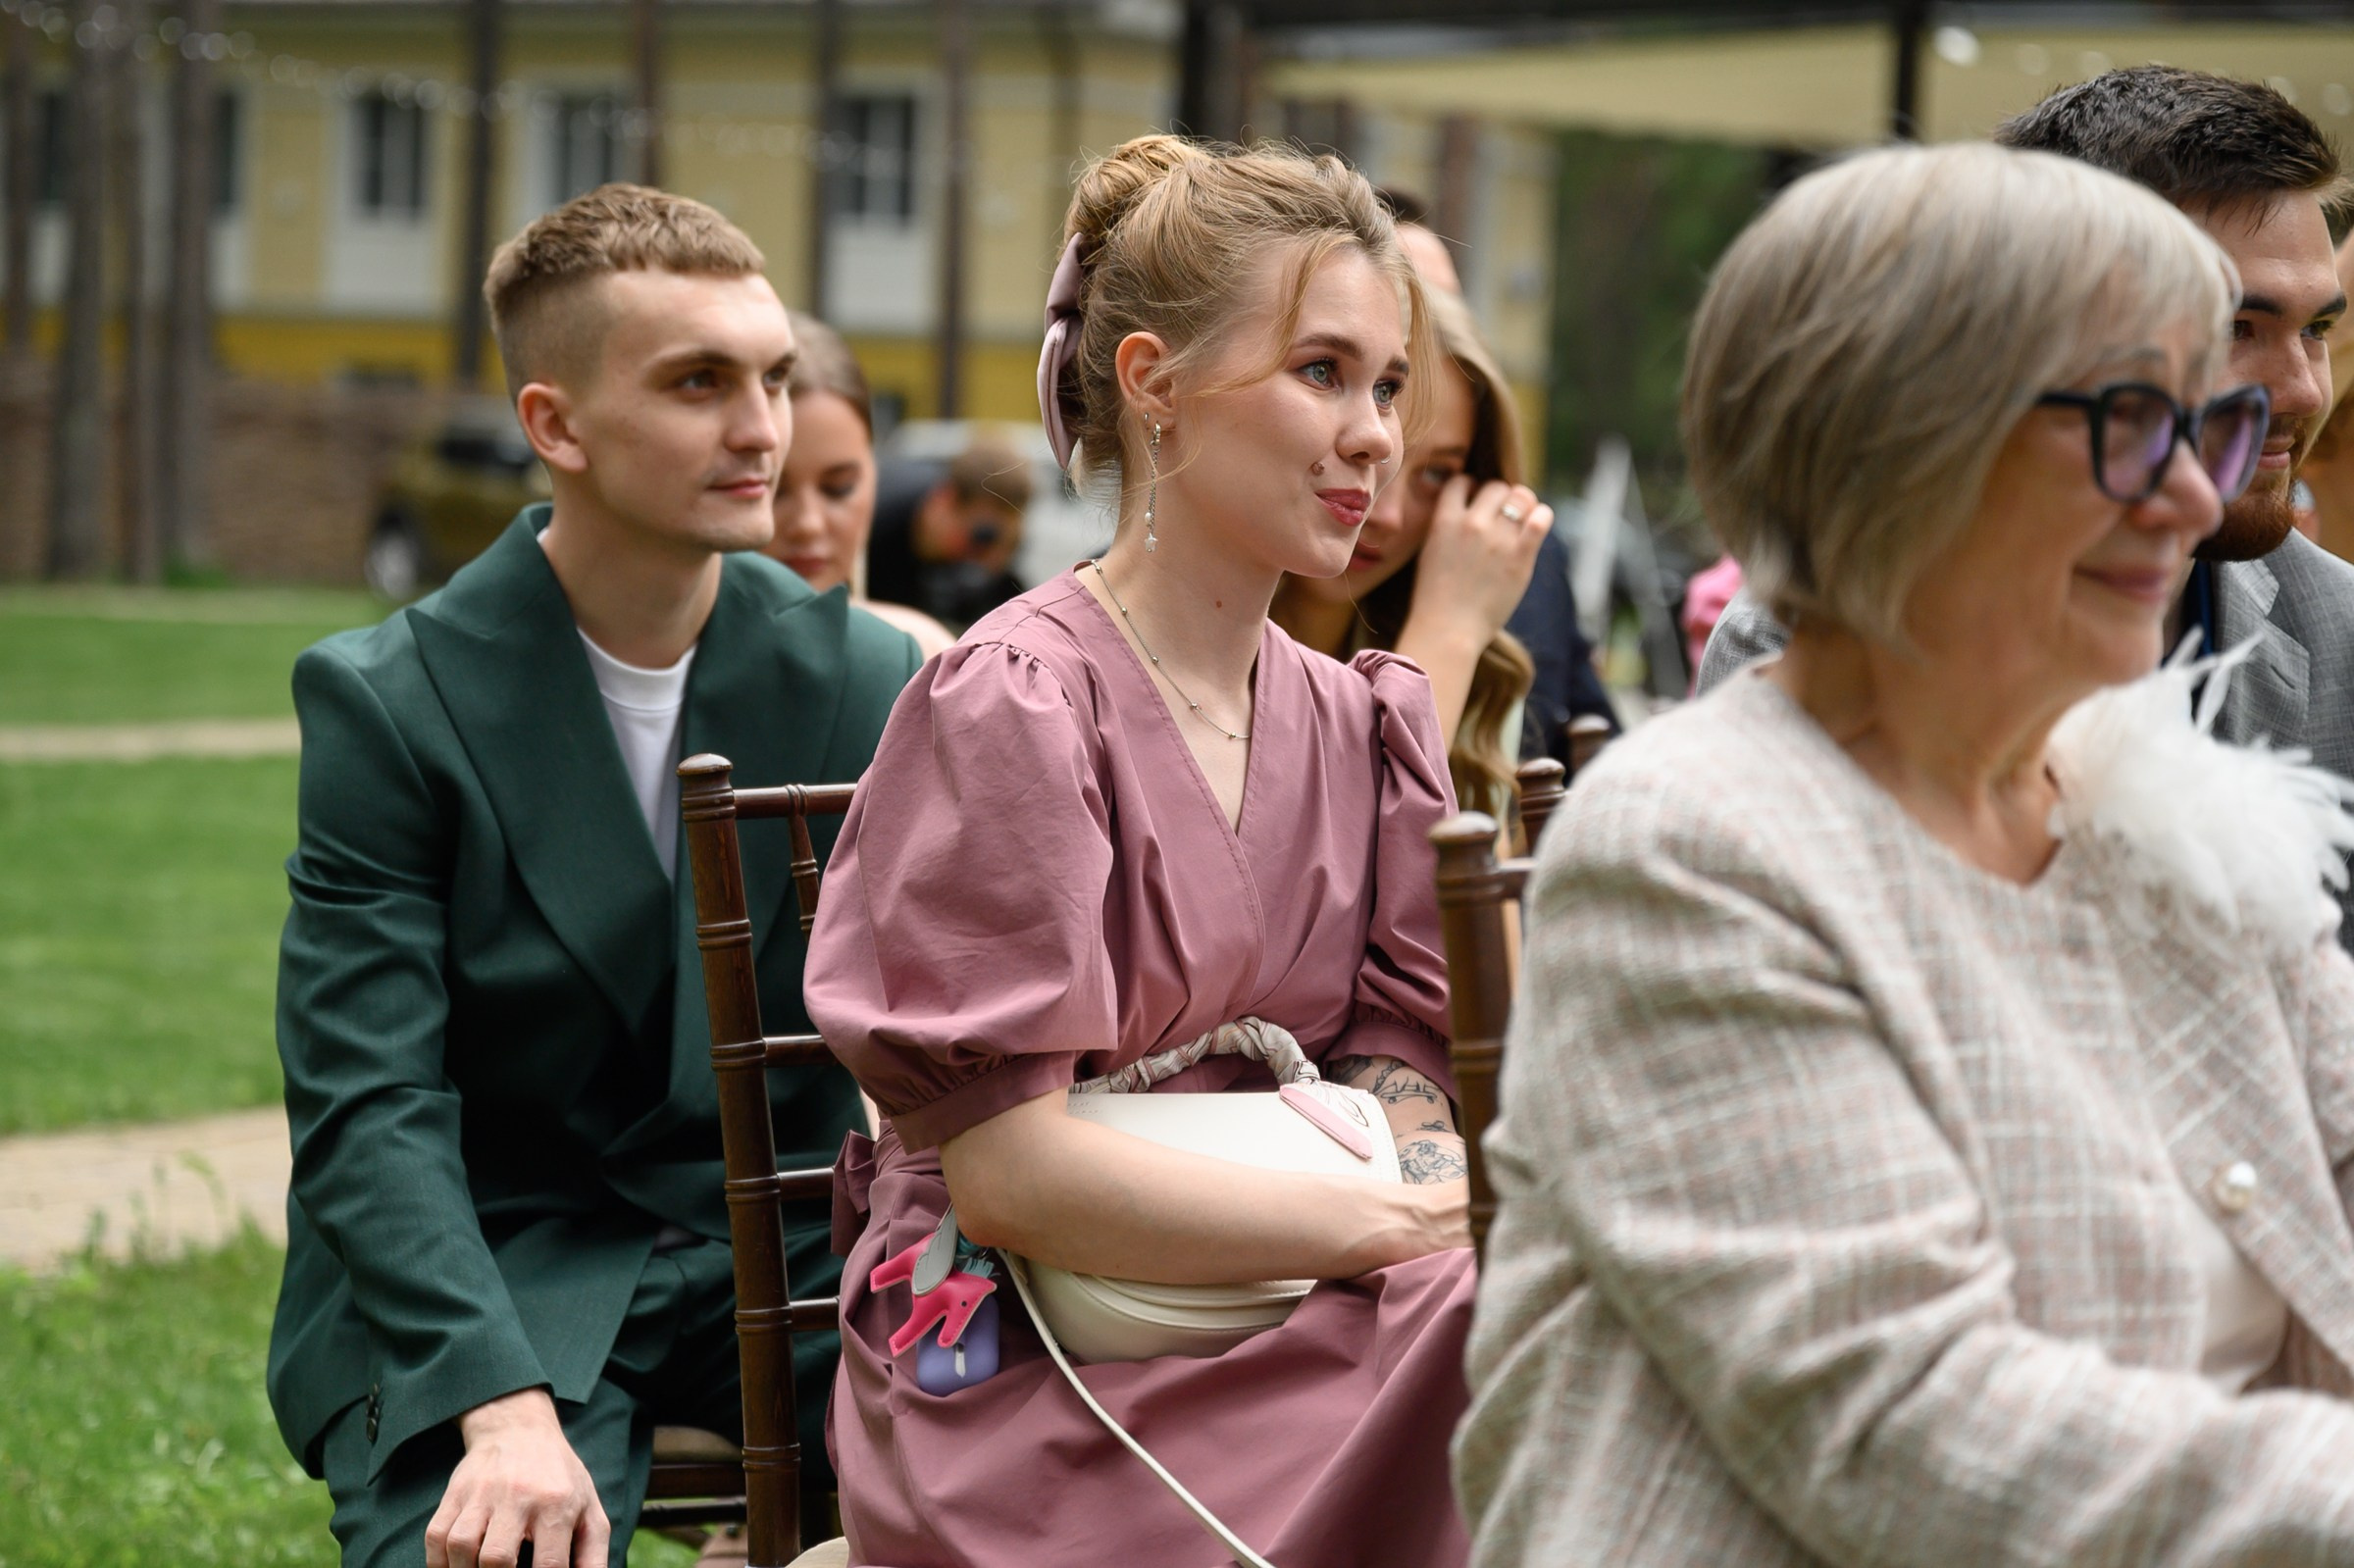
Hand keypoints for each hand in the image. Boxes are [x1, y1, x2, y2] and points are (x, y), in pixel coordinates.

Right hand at [424, 1388, 608, 1567]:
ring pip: (460, 1545)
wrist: (518, 1428)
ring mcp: (482, 1493)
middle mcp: (518, 1496)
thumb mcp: (589, 1508)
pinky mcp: (455, 1492)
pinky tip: (455, 1567)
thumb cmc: (559, 1478)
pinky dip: (439, 1563)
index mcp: (558, 1503)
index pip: (548, 1565)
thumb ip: (593, 1555)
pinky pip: (436, 1536)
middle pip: (496, 1558)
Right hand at [1406, 477, 1552, 650]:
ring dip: (1523, 504)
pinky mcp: (1521, 556)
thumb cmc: (1435, 598)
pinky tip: (1537, 525)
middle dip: (1500, 497)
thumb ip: (1446, 527)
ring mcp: (1498, 539)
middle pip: (1496, 487)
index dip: (1471, 488)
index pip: (1462, 481)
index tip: (1476, 501)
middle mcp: (1472, 524)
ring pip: (1521, 497)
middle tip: (1502, 515)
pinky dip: (1541, 517)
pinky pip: (1540, 519)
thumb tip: (1466, 509)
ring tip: (1522, 518)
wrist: (1448, 629)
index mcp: (1444, 521)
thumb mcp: (1429, 552)